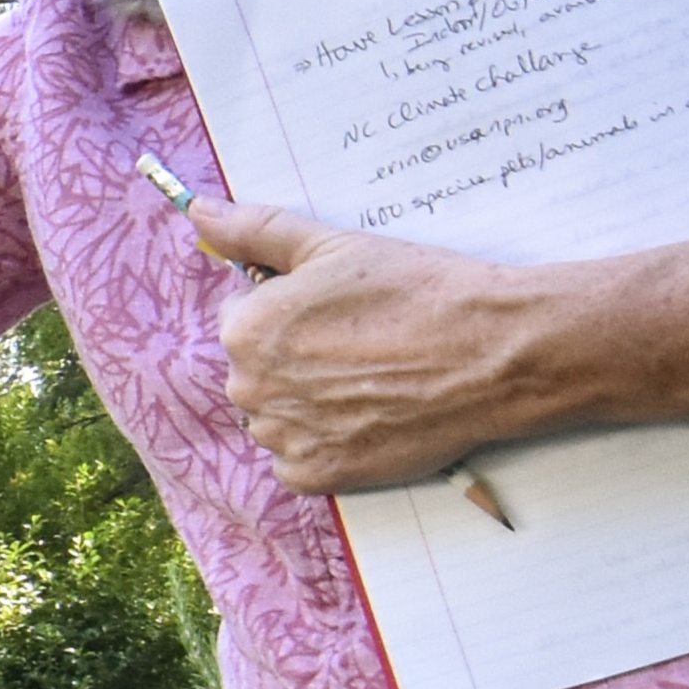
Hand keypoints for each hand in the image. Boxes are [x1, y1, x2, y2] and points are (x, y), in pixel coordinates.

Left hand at [195, 196, 579, 492]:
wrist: (489, 353)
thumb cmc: (414, 291)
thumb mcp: (331, 245)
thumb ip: (256, 230)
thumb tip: (200, 212)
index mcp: (245, 330)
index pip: (241, 321)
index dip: (288, 313)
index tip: (336, 312)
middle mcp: (251, 389)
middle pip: (256, 372)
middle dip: (294, 361)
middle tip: (360, 346)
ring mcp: (283, 438)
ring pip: (278, 418)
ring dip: (308, 404)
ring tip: (369, 380)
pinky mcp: (317, 476)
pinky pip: (301, 460)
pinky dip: (328, 444)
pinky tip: (369, 416)